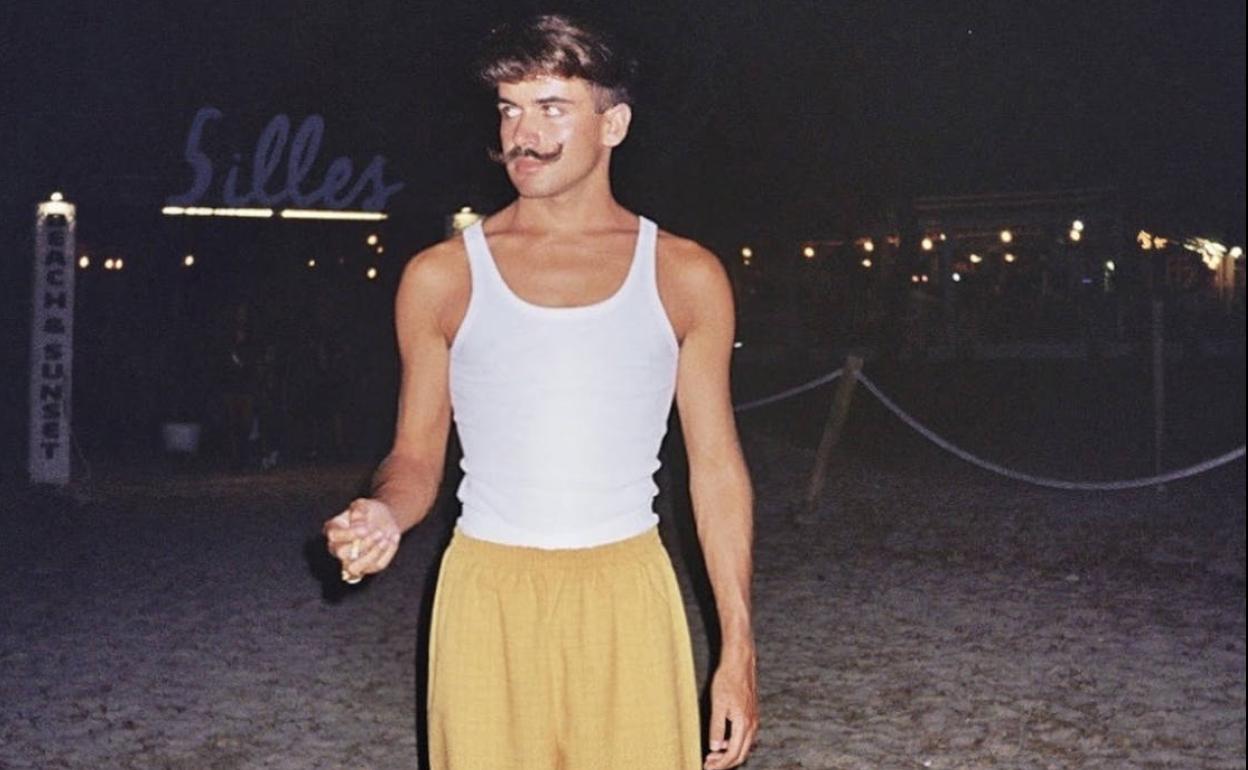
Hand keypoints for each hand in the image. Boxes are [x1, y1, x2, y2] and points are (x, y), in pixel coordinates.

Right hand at [322, 498, 401, 582]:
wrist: (384, 518)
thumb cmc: (369, 511)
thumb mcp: (364, 504)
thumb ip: (358, 511)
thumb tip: (357, 524)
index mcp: (334, 530)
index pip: (334, 536)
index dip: (348, 534)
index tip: (365, 529)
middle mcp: (338, 548)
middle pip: (342, 554)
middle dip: (362, 544)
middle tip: (379, 533)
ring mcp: (352, 560)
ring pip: (354, 568)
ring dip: (371, 555)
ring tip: (385, 539)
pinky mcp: (368, 567)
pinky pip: (376, 566)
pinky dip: (387, 553)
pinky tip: (393, 538)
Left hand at [704, 653, 758, 769]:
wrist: (740, 662)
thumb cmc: (728, 680)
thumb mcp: (717, 704)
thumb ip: (717, 728)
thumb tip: (715, 748)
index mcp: (744, 724)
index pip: (733, 754)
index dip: (720, 764)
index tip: (708, 766)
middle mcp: (752, 724)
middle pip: (741, 754)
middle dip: (725, 762)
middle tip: (709, 763)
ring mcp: (754, 719)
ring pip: (744, 746)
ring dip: (729, 753)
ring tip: (713, 754)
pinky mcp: (752, 714)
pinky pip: (746, 737)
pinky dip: (735, 743)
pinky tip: (723, 740)